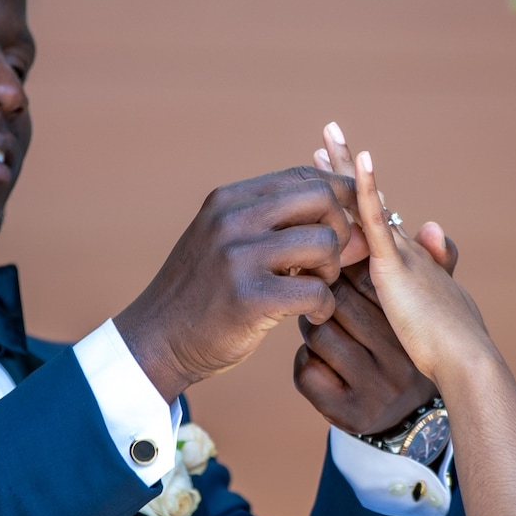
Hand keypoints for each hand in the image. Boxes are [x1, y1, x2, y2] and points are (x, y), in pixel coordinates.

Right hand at [115, 168, 359, 402]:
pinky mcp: (249, 298)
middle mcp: (232, 219)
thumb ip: (281, 226)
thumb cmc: (205, 292)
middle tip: (328, 261)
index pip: (302, 176)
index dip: (339, 195)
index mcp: (228, 199)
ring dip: (332, 270)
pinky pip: (316, 291)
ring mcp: (238, 257)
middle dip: (341, 229)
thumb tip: (358, 222)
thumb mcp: (228, 242)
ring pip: (324, 243)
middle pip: (321, 199)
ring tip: (315, 288)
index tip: (349, 223)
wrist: (156, 340)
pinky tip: (312, 315)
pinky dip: (324, 306)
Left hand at [349, 147, 493, 383]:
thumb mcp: (437, 303)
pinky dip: (368, 189)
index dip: (360, 192)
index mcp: (408, 263)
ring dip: (347, 167)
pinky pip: (376, 222)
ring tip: (330, 132)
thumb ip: (431, 269)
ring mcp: (401, 254)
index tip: (343, 168)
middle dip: (347, 169)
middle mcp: (405, 250)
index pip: (377, 220)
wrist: (464, 360)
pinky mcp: (395, 266)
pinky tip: (360, 160)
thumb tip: (433, 227)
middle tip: (329, 133)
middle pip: (369, 200)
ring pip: (365, 203)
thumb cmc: (452, 343)